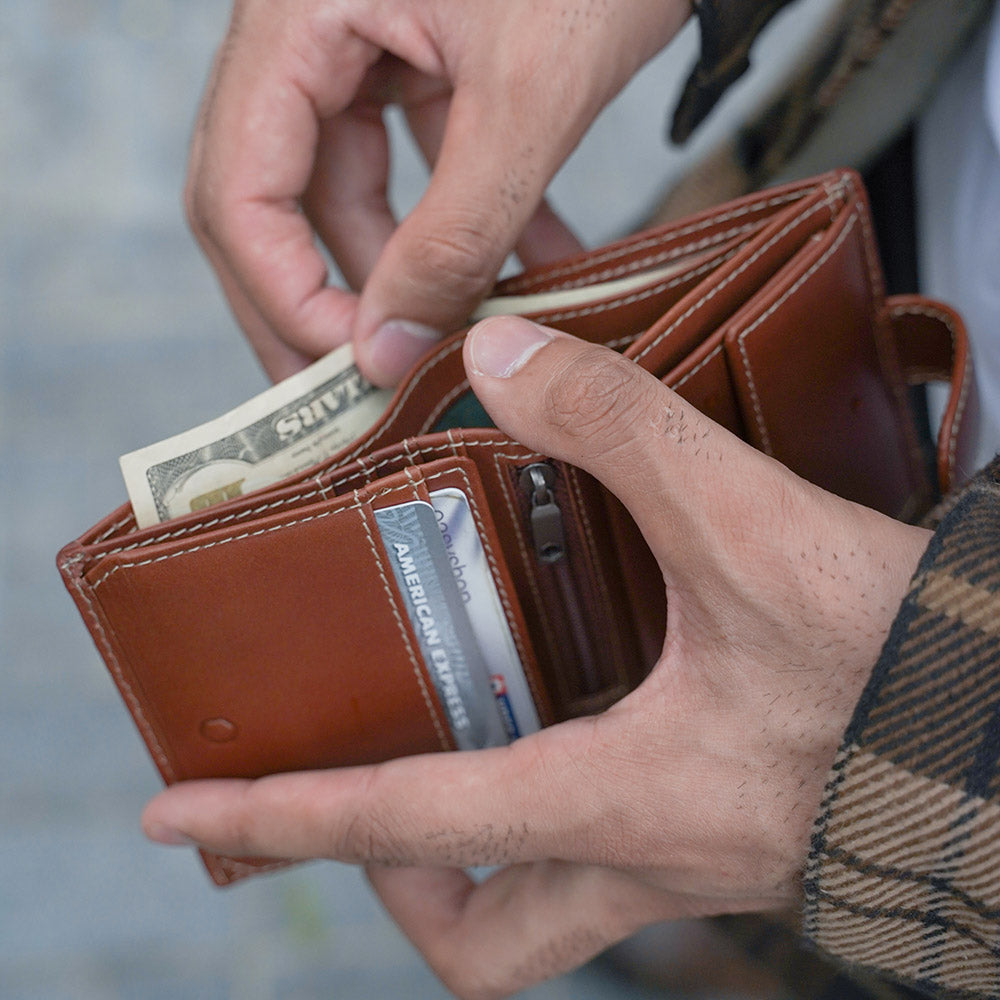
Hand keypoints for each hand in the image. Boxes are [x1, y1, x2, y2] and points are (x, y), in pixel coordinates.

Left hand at [143, 319, 930, 998]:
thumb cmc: (905, 662)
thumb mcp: (747, 525)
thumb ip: (617, 428)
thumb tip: (503, 354)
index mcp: (620, 798)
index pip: (402, 827)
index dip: (280, 823)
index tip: (179, 817)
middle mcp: (647, 854)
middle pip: (480, 938)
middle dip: (391, 877)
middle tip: (355, 794)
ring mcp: (693, 859)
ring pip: (549, 913)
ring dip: (476, 852)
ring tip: (441, 753)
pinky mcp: (735, 832)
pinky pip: (615, 856)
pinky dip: (561, 803)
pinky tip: (566, 715)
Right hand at [186, 0, 690, 383]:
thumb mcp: (529, 97)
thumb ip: (455, 232)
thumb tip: (388, 353)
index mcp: (297, 14)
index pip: (237, 188)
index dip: (283, 297)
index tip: (351, 373)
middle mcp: (309, 33)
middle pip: (272, 205)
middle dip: (324, 308)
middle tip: (361, 397)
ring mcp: (362, 49)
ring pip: (349, 200)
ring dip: (406, 281)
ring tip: (463, 343)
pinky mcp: (419, 66)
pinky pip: (417, 174)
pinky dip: (461, 235)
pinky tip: (520, 280)